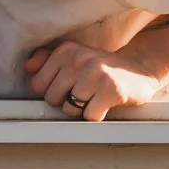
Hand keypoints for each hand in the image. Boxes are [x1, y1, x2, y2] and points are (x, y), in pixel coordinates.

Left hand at [25, 41, 163, 121]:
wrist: (140, 68)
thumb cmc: (101, 67)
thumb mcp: (74, 56)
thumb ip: (47, 59)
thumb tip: (28, 67)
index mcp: (66, 51)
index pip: (37, 85)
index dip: (51, 92)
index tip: (67, 87)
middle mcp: (79, 59)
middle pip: (52, 99)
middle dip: (64, 102)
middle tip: (82, 94)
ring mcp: (96, 74)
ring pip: (69, 110)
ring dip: (80, 110)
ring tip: (93, 98)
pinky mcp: (111, 90)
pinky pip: (89, 117)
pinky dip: (96, 115)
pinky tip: (104, 104)